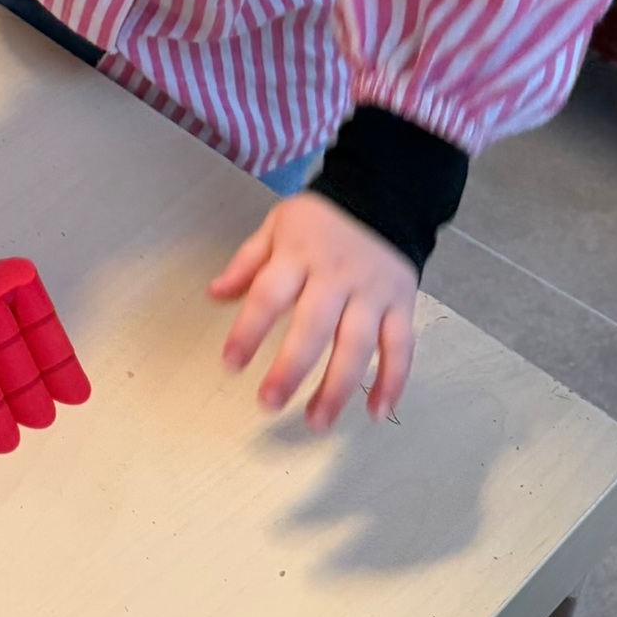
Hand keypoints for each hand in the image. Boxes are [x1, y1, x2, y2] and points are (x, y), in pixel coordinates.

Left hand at [208, 192, 417, 430]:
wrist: (382, 195)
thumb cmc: (321, 219)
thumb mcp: (277, 227)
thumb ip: (247, 263)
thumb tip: (214, 295)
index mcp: (299, 255)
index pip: (268, 295)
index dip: (248, 330)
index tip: (230, 363)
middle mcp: (337, 276)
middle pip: (313, 328)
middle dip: (290, 369)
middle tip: (268, 403)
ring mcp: (373, 292)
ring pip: (357, 346)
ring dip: (337, 388)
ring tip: (316, 421)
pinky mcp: (403, 304)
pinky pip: (401, 348)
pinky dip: (392, 382)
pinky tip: (377, 412)